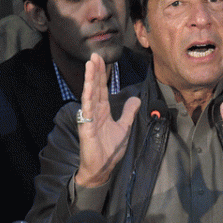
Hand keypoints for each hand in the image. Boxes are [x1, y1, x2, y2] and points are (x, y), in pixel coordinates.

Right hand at [75, 53, 140, 187]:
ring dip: (90, 79)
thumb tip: (135, 99)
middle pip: (95, 87)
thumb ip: (128, 113)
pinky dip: (88, 97)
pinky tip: (88, 86)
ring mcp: (89, 117)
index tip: (101, 60)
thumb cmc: (109, 150)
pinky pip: (87, 109)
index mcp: (102, 111)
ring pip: (90, 94)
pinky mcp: (86, 126)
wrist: (101, 168)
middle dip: (94, 71)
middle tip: (94, 55)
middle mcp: (94, 111)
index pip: (101, 89)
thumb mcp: (124, 127)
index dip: (101, 74)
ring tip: (90, 64)